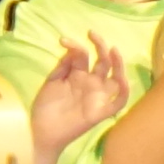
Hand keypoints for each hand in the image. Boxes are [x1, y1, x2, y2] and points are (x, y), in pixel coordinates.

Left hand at [25, 36, 127, 159]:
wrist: (40, 131)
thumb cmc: (44, 107)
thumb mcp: (52, 81)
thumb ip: (63, 66)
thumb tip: (74, 49)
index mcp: (77, 75)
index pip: (83, 55)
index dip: (75, 45)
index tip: (63, 40)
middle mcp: (90, 83)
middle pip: (103, 62)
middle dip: (100, 45)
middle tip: (91, 33)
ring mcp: (96, 96)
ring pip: (115, 78)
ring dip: (117, 63)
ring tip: (112, 49)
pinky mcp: (100, 112)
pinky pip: (118, 102)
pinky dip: (124, 91)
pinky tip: (120, 78)